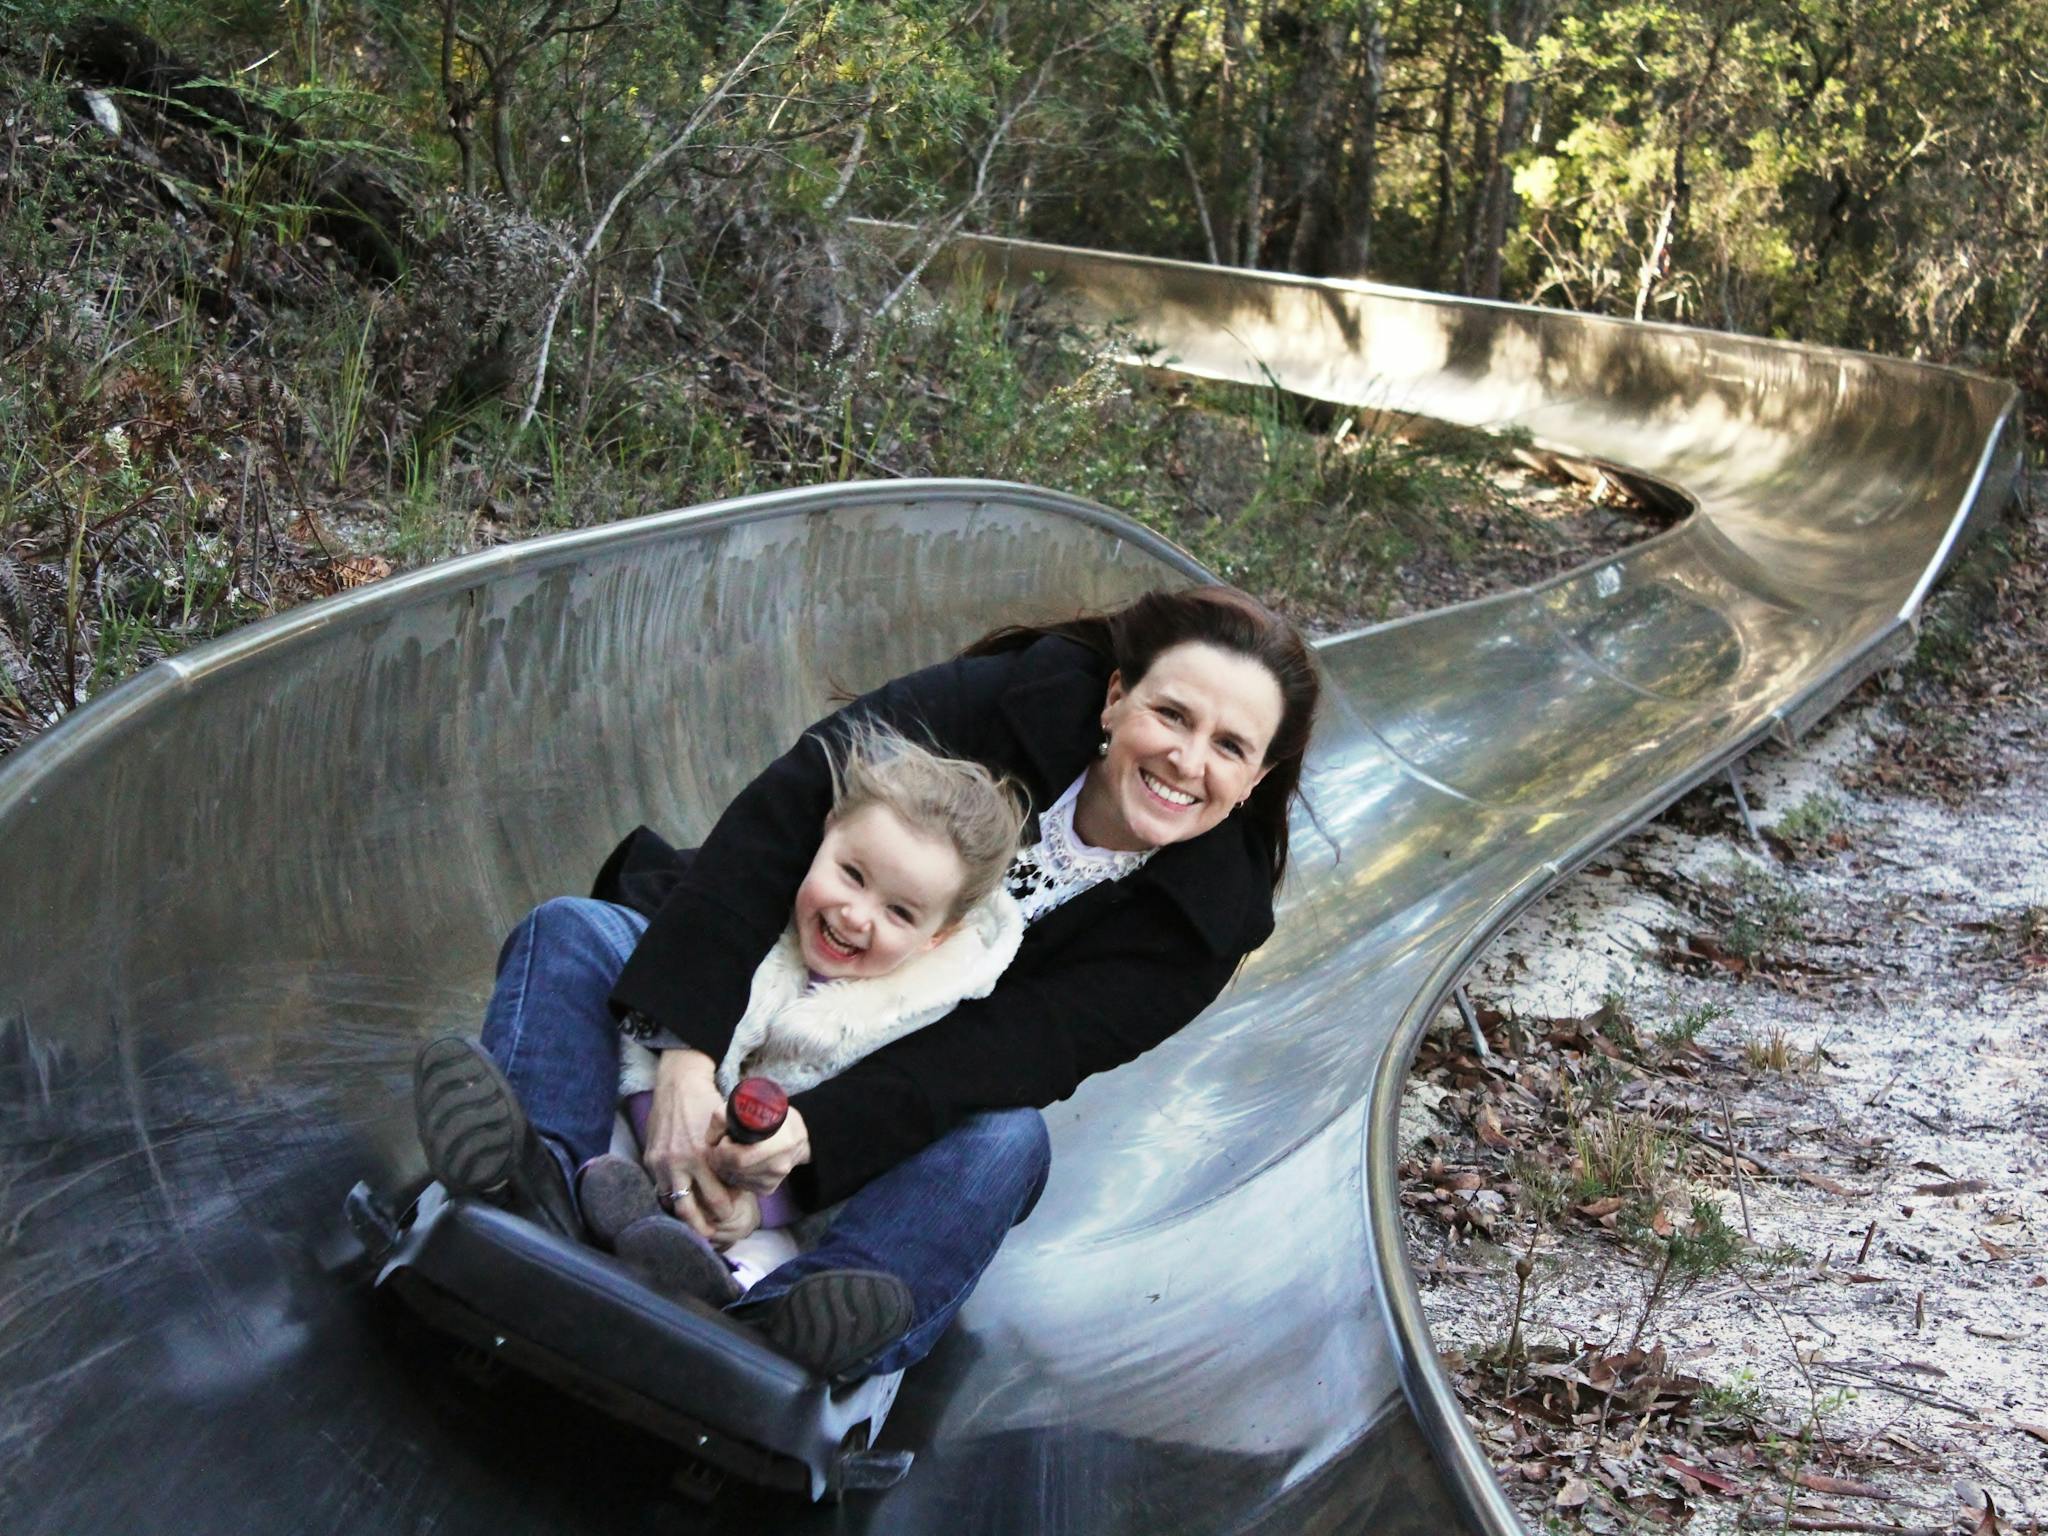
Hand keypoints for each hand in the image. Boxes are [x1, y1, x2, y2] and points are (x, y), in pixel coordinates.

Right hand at [640, 1048, 739, 1240]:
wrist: (679, 1083)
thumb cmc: (708, 1103)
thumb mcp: (726, 1130)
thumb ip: (727, 1157)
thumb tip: (737, 1183)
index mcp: (704, 1156)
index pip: (716, 1197)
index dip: (726, 1210)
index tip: (734, 1216)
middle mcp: (681, 1163)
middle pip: (691, 1209)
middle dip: (705, 1226)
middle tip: (716, 1234)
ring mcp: (662, 1163)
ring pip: (673, 1203)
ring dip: (686, 1217)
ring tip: (698, 1228)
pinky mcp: (651, 1159)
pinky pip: (661, 1188)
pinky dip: (672, 1198)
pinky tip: (682, 1204)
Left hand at [709, 1106, 810, 1194]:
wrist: (797, 1134)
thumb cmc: (771, 1116)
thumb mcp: (750, 1105)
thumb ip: (724, 1117)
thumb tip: (710, 1140)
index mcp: (781, 1143)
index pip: (740, 1158)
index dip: (724, 1150)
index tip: (724, 1139)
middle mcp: (779, 1166)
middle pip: (735, 1170)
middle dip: (720, 1159)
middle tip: (719, 1147)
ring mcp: (775, 1179)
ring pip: (736, 1179)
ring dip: (725, 1167)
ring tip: (729, 1152)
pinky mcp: (769, 1188)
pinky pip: (742, 1186)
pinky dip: (733, 1175)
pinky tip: (737, 1162)